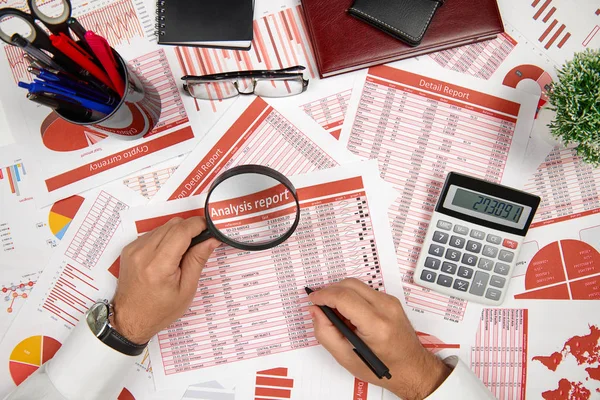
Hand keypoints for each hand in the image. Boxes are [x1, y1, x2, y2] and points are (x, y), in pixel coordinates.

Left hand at [111, 217, 219, 343]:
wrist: (130, 320)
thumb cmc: (159, 310)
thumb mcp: (186, 289)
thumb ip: (198, 260)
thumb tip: (211, 240)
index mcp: (158, 266)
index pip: (181, 231)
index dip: (198, 225)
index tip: (209, 228)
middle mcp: (143, 253)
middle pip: (173, 225)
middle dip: (190, 229)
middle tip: (200, 242)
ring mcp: (134, 249)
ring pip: (163, 226)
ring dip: (177, 233)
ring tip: (182, 253)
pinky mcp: (130, 248)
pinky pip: (153, 233)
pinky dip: (165, 238)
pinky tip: (168, 254)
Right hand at [308, 278, 450, 399]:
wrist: (412, 368)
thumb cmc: (383, 367)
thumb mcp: (346, 358)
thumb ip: (326, 333)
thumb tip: (316, 311)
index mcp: (376, 326)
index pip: (344, 298)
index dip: (323, 295)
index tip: (313, 299)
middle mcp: (386, 308)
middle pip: (349, 285)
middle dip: (330, 291)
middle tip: (320, 306)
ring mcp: (390, 302)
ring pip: (357, 285)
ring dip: (341, 294)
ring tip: (336, 314)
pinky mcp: (391, 300)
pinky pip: (365, 290)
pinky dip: (352, 296)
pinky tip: (350, 314)